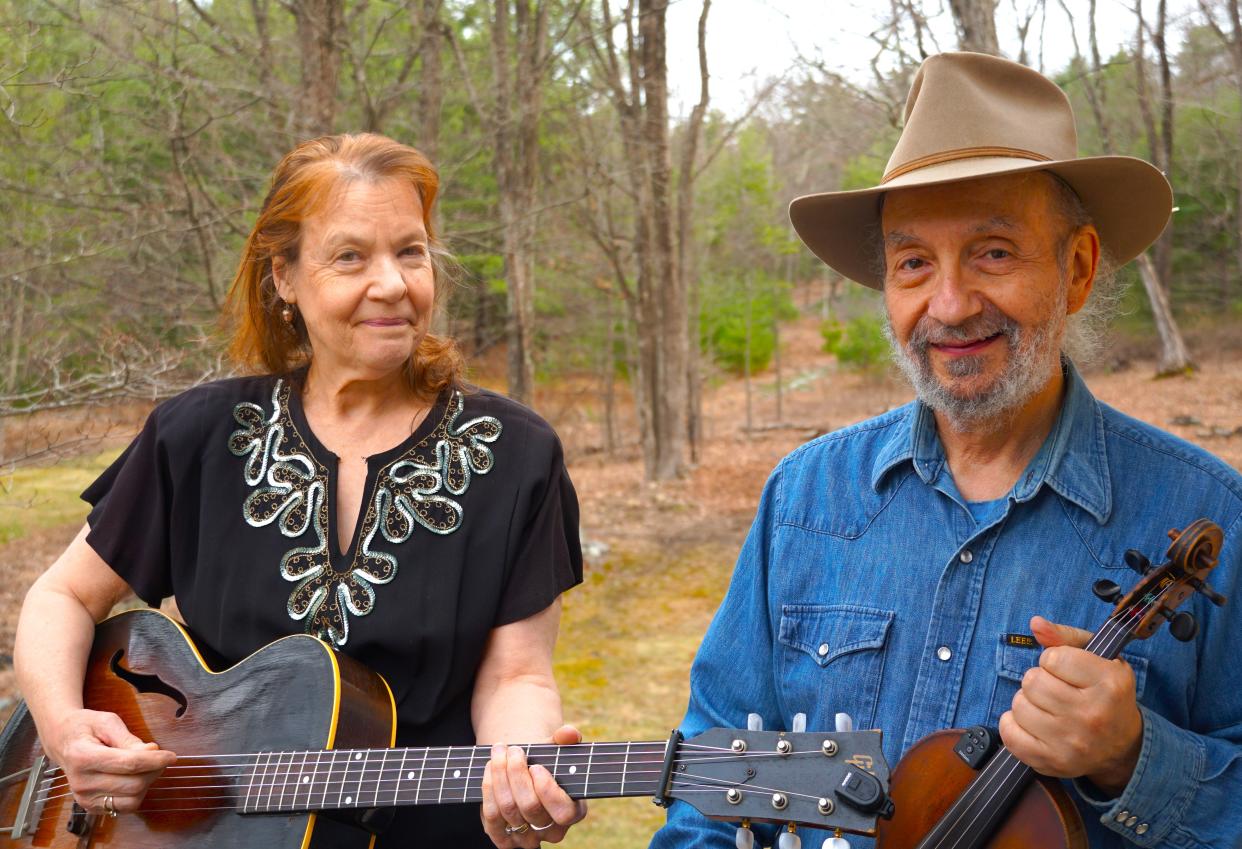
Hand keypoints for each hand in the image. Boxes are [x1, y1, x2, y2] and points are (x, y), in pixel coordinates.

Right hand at [43, 709, 176, 814]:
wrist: (62, 740)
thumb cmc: (86, 727)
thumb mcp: (107, 722)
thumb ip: (129, 739)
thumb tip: (152, 751)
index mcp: (82, 757)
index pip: (129, 764)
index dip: (156, 760)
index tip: (172, 755)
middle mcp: (81, 782)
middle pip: (134, 784)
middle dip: (154, 770)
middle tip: (159, 757)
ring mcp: (84, 798)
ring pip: (132, 799)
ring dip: (147, 782)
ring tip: (146, 766)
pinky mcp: (91, 806)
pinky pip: (124, 807)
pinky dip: (137, 793)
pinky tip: (135, 778)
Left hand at [481, 725, 587, 846]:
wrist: (523, 775)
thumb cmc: (544, 762)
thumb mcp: (556, 749)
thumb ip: (566, 740)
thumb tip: (570, 733)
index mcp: (573, 812)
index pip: (564, 813)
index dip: (547, 790)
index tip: (536, 766)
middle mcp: (551, 831)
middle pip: (530, 807)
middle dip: (517, 773)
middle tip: (514, 749)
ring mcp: (527, 838)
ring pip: (509, 809)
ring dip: (500, 775)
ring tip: (500, 751)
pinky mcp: (504, 839)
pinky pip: (492, 817)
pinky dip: (488, 789)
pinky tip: (490, 769)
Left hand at [999, 616, 1142, 795]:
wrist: (1122, 747)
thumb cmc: (1104, 695)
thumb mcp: (1097, 659)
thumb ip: (1065, 636)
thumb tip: (1036, 623)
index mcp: (1110, 683)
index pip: (1052, 658)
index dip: (1053, 660)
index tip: (1065, 670)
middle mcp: (1093, 714)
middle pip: (1032, 681)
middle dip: (1038, 680)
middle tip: (1054, 690)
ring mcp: (1072, 742)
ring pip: (1019, 705)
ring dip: (1026, 702)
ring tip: (1046, 707)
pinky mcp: (1054, 761)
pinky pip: (1010, 734)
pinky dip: (1012, 725)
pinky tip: (1031, 724)